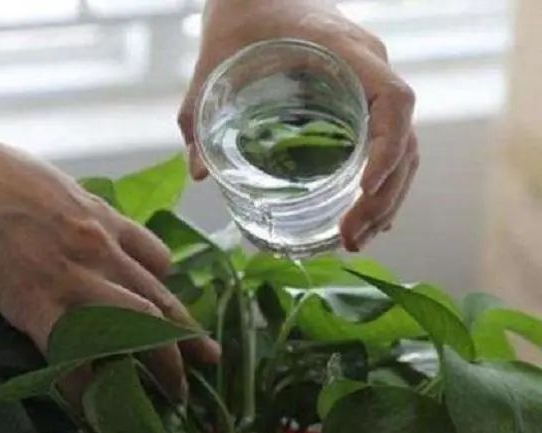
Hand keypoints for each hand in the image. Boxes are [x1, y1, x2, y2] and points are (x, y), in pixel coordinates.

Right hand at [0, 113, 219, 399]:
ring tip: (176, 392)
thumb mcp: (55, 186)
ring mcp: (71, 275)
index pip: (158, 258)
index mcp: (103, 219)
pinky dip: (89, 385)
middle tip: (209, 359)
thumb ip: (82, 215)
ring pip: (138, 326)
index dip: (170, 289)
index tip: (176, 310)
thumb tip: (92, 232)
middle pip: (159, 298)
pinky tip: (97, 407)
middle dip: (187, 335)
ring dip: (161, 363)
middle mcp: (100, 248)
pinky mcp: (34, 301)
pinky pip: (74, 353)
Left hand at [178, 0, 418, 251]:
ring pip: (404, 147)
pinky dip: (383, 181)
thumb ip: (198, 114)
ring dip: (387, 198)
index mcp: (345, 51)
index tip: (363, 190)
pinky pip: (389, 143)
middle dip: (384, 196)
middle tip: (351, 239)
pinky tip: (366, 215)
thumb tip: (198, 174)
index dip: (387, 149)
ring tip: (355, 239)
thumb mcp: (213, 62)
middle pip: (405, 139)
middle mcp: (371, 68)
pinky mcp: (363, 97)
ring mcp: (372, 83)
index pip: (393, 100)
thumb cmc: (239, 19)